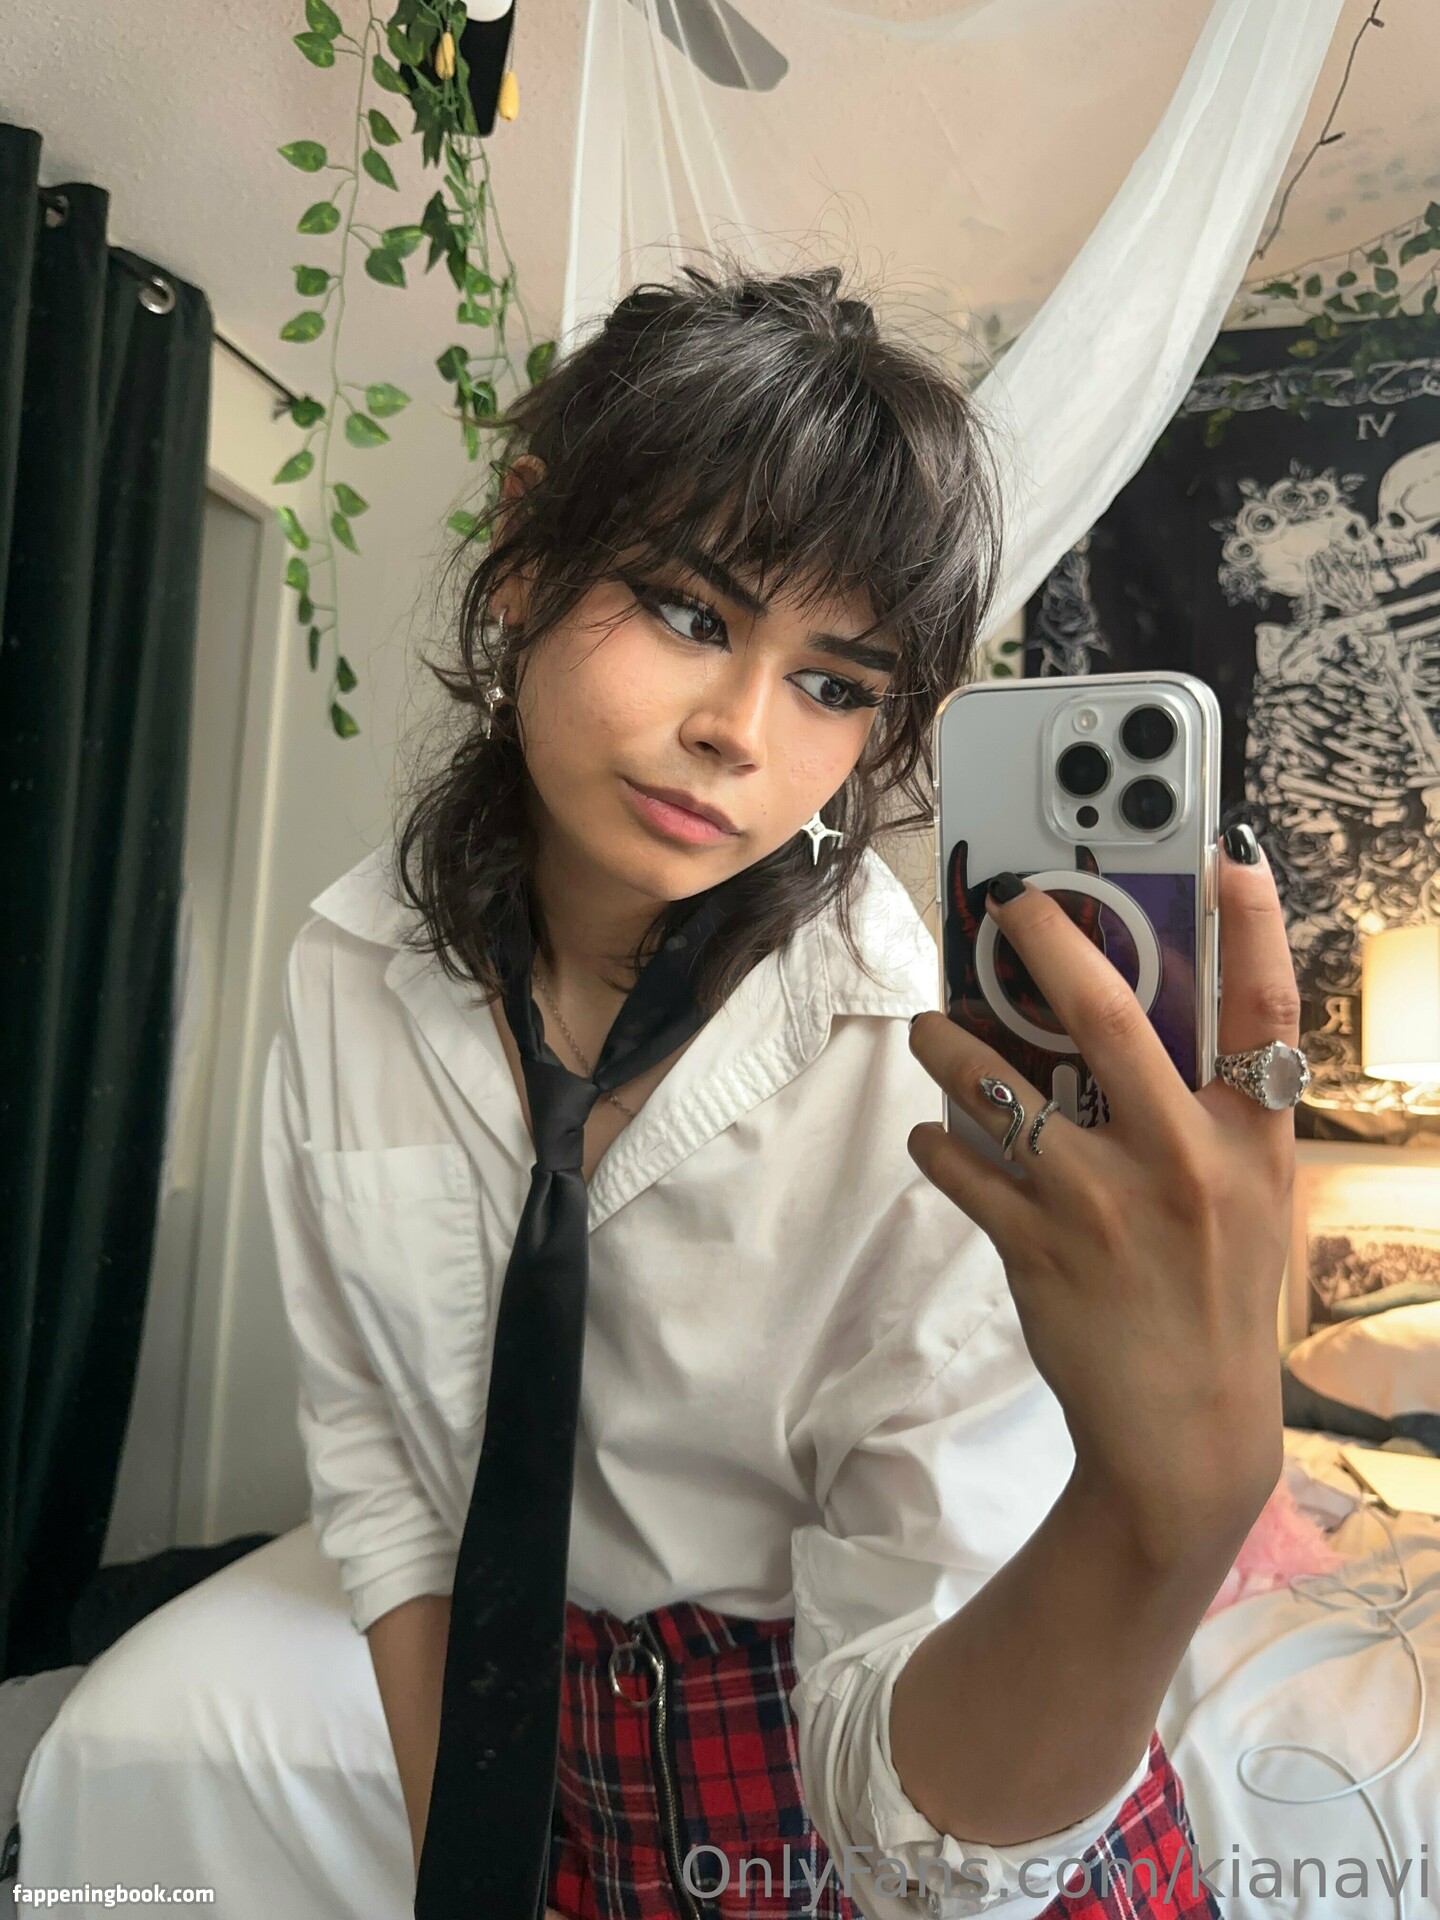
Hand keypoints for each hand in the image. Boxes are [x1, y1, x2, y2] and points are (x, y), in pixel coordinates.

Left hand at [907, 833, 1296, 1567]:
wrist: (1185, 1431)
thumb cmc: (1219, 1297)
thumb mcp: (1251, 1199)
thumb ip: (1210, 1114)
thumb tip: (1140, 1021)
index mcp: (1249, 1143)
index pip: (1266, 1015)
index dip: (1256, 929)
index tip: (1227, 859)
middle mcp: (1181, 1162)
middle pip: (1109, 1022)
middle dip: (1051, 945)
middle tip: (1007, 905)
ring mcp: (1103, 1205)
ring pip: (1003, 1089)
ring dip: (953, 1048)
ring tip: (934, 1029)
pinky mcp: (1037, 1249)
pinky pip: (963, 1168)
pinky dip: (938, 1143)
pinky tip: (936, 1137)